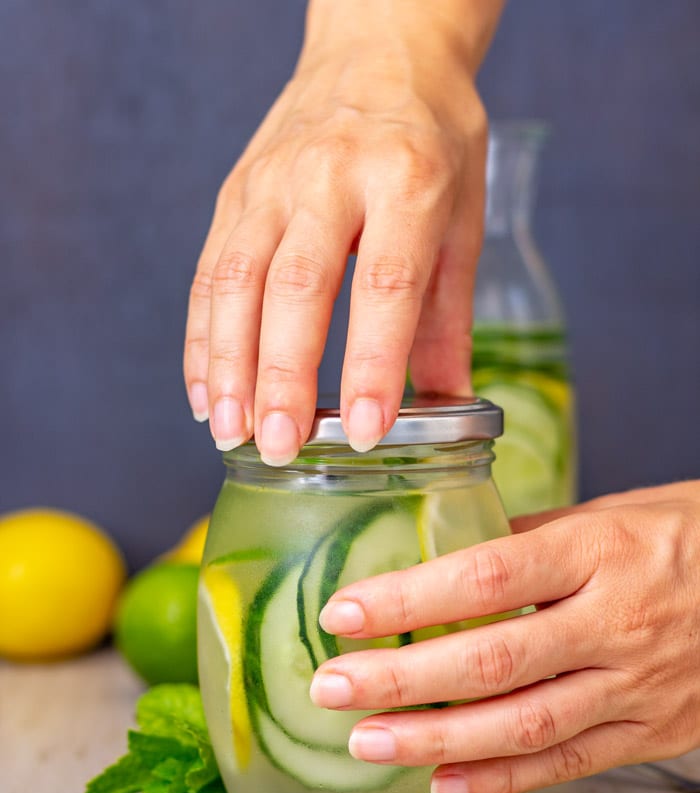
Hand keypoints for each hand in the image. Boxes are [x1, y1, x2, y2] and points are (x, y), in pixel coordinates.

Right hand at [183, 28, 487, 463]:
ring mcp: (271, 182)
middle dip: (284, 377)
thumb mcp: (463, 217)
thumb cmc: (430, 138)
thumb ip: (448, 315)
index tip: (368, 431)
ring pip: (237, 282)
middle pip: (297, 287)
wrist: (377, 48)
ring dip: (229, 366)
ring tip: (232, 434)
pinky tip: (206, 393)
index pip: (386, 284)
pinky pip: (209, 273)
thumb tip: (447, 403)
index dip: (374, 364)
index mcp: (406, 179)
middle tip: (281, 446)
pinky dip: (202, 340)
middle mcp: (331, 176)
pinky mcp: (235, 194)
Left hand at [309, 483, 699, 792]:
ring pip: (524, 725)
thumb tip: (444, 560)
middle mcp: (618, 622)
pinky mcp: (652, 732)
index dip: (409, 600)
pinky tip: (440, 783)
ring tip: (366, 742)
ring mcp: (638, 686)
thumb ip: (531, 540)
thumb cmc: (691, 535)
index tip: (344, 613)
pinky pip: (567, 764)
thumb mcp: (616, 514)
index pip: (487, 576)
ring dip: (436, 740)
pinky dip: (500, 779)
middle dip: (402, 680)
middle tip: (331, 688)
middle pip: (494, 661)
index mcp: (603, 551)